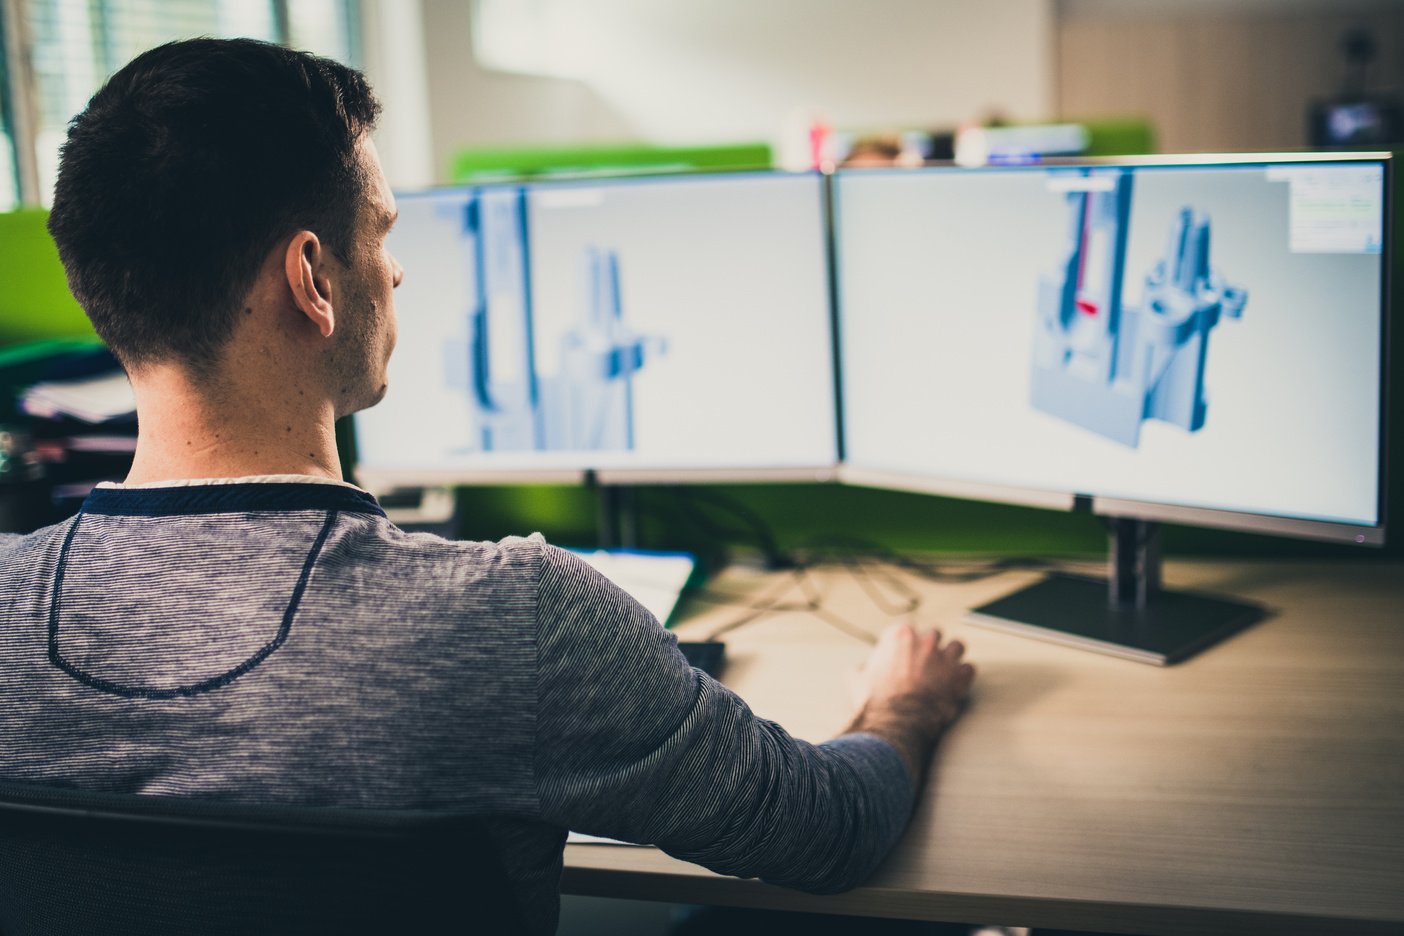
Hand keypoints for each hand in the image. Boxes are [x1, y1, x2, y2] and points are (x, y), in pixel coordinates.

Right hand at [844, 622, 975, 781]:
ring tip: (946, 670)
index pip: (906, 628)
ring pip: (957, 646)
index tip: (903, 655)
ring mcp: (945, 657)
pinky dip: (963, 676)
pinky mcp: (960, 677)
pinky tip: (956, 685)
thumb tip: (862, 669)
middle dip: (930, 647)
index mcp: (899, 636)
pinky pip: (969, 669)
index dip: (904, 643)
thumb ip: (862, 668)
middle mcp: (925, 641)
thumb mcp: (856, 680)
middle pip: (934, 633)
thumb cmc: (875, 702)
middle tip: (925, 663)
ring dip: (952, 657)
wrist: (897, 723)